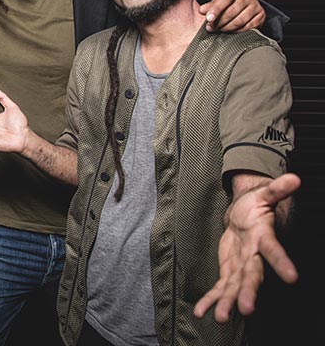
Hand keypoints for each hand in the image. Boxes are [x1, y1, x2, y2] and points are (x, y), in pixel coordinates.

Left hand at [193, 173, 299, 322]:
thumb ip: (277, 188)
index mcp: (262, 237)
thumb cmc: (257, 205)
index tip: (293, 278)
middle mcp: (254, 256)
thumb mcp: (265, 194)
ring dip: (227, 301)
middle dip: (249, 292)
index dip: (282, 262)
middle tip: (247, 309)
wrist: (248, 216)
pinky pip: (220, 287)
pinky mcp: (230, 271)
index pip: (273, 249)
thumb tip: (294, 178)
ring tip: (220, 317)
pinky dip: (211, 299)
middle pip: (252, 275)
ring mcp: (242, 266)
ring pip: (235, 286)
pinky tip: (201, 312)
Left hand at [199, 0, 265, 32]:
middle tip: (211, 28)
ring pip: (240, 20)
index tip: (208, 18)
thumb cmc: (229, 6)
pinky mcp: (261, 16)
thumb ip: (209, 6)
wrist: (246, 9)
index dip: (216, 9)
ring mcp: (256, 6)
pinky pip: (248, 27)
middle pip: (232, 11)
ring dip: (227, 28)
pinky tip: (231, 31)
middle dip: (219, 22)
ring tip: (219, 30)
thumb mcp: (218, 3)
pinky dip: (237, 31)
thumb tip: (201, 10)